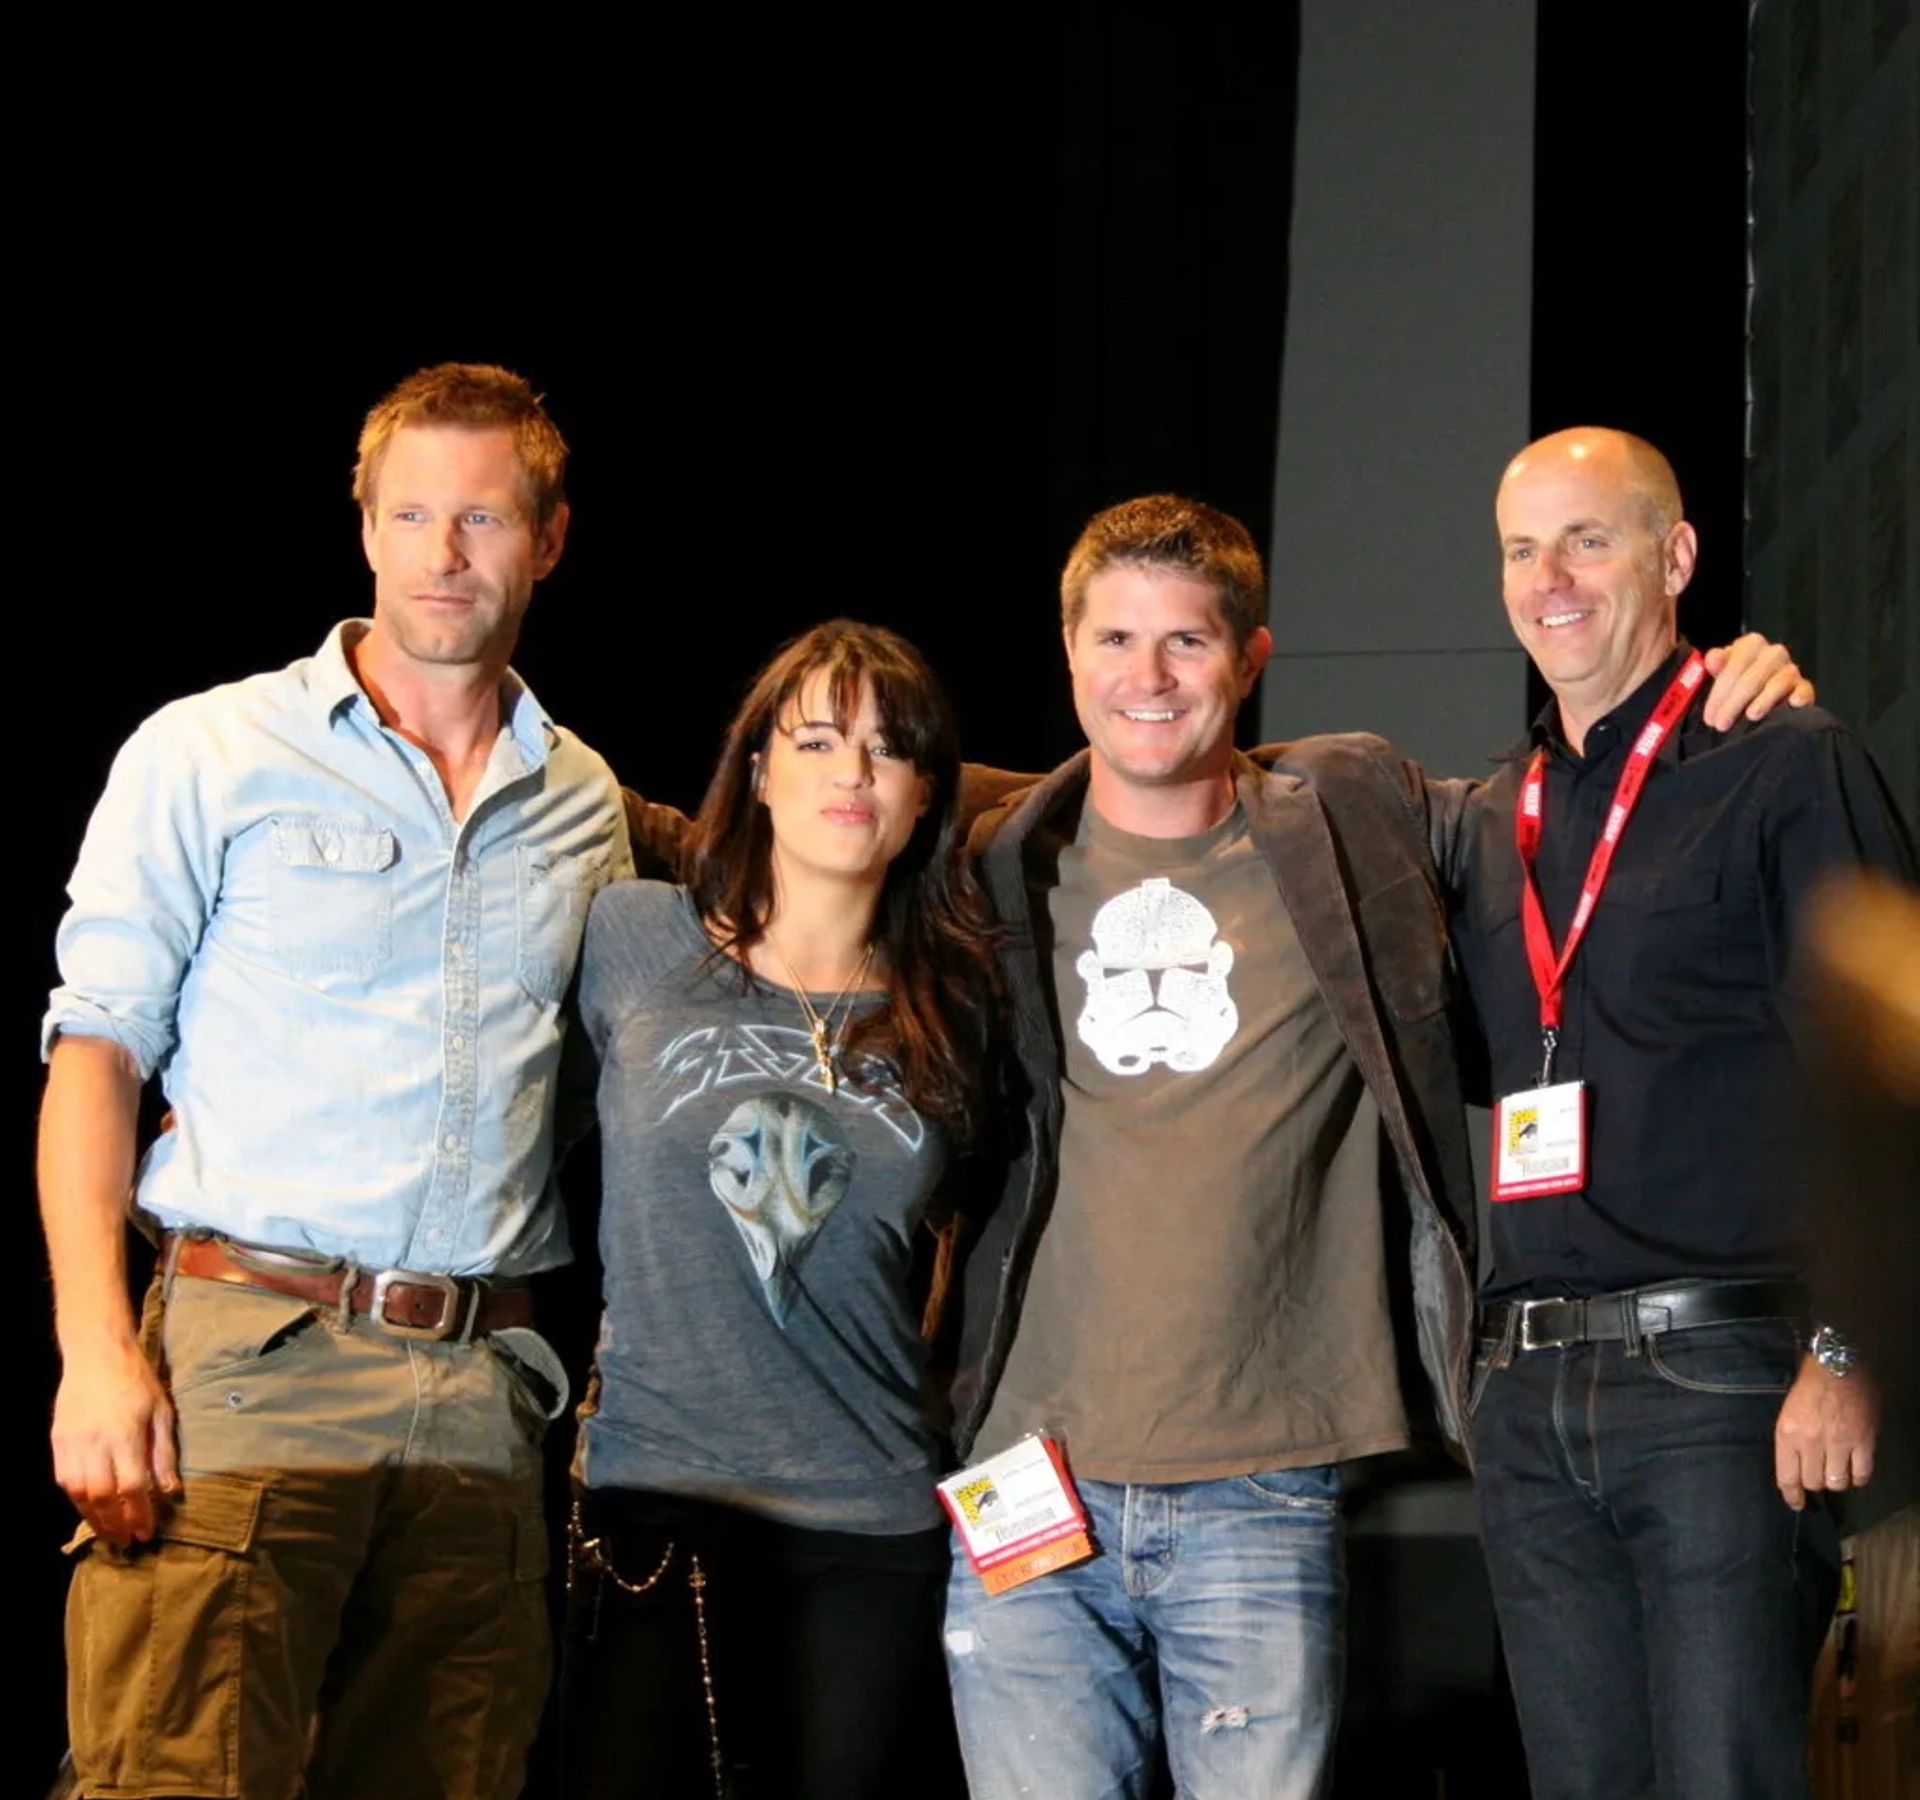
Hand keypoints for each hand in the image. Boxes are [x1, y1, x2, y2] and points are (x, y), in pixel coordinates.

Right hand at [50, 1339, 179, 1544]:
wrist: (96, 1353)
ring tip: (109, 1533)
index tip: (147, 1532)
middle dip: (115, 1524)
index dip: (139, 1514)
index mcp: (126, 1435)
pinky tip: (90, 1509)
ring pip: (79, 1494)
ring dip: (94, 1519)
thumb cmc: (136, 1380)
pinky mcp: (57, 1442)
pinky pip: (64, 1481)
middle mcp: (95, 1443)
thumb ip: (164, 1453)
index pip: (132, 1487)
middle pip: (103, 1497)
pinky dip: (77, 1501)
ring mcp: (72, 1444)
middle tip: (127, 1542)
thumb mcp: (162, 1411)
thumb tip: (171, 1490)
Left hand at [1701, 635, 1814, 728]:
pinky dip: (1801, 695)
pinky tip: (1793, 703)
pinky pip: (1805, 689)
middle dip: (1734, 703)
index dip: (1720, 692)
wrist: (1756, 695)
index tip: (1710, 716)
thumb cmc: (1735, 682)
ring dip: (1763, 700)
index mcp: (1750, 645)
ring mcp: (1790, 669)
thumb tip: (1712, 659)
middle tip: (1721, 724)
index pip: (1734, 665)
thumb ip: (1716, 664)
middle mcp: (1773, 653)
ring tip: (1751, 716)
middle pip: (1753, 677)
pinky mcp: (1804, 686)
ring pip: (1778, 682)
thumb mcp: (1721, 672)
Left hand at [1774, 1354, 1876, 1509]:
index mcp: (1787, 1435)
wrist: (1836, 1366)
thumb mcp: (1788, 1413)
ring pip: (1837, 1482)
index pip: (1787, 1477)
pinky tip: (1855, 1471)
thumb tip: (1796, 1467)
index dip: (1792, 1495)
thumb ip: (1792, 1440)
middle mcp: (1811, 1443)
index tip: (1796, 1503)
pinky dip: (1858, 1477)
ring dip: (1836, 1480)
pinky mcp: (1863, 1441)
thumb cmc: (1808, 1387)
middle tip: (1819, 1476)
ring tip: (1837, 1471)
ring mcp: (1839, 1443)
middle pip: (1813, 1482)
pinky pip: (1862, 1473)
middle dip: (1815, 1483)